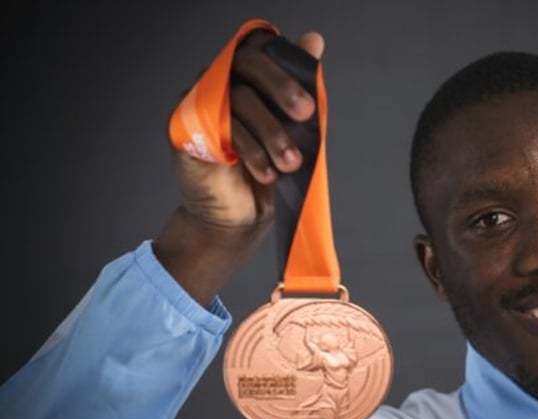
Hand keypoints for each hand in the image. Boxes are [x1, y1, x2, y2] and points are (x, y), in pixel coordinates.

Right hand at [154, 28, 324, 304]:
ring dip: (272, 133)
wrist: (237, 220)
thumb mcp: (294, 131)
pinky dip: (250, 151)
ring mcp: (197, 104)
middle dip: (282, 87)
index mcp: (241, 77)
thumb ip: (301, 89)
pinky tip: (267, 173)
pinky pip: (220, 128)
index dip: (284, 65)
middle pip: (246, 64)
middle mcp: (216, 84)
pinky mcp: (183, 130)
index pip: (258, 50)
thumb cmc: (267, 172)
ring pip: (238, 99)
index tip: (310, 98)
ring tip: (291, 163)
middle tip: (307, 114)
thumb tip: (313, 39)